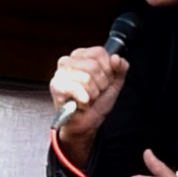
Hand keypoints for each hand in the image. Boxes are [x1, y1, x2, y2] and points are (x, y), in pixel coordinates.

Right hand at [48, 47, 128, 164]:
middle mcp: (68, 60)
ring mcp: (60, 73)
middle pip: (93, 66)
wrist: (87, 123)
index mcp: (82, 55)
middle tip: (95, 92)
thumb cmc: (97, 102)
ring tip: (88, 98)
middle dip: (100, 84)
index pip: (99, 53)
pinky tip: (82, 102)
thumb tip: (116, 58)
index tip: (105, 81)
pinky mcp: (56, 86)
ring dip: (92, 94)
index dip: (107, 70)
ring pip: (86, 78)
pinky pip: (76, 88)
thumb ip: (121, 67)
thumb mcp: (115, 82)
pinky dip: (84, 99)